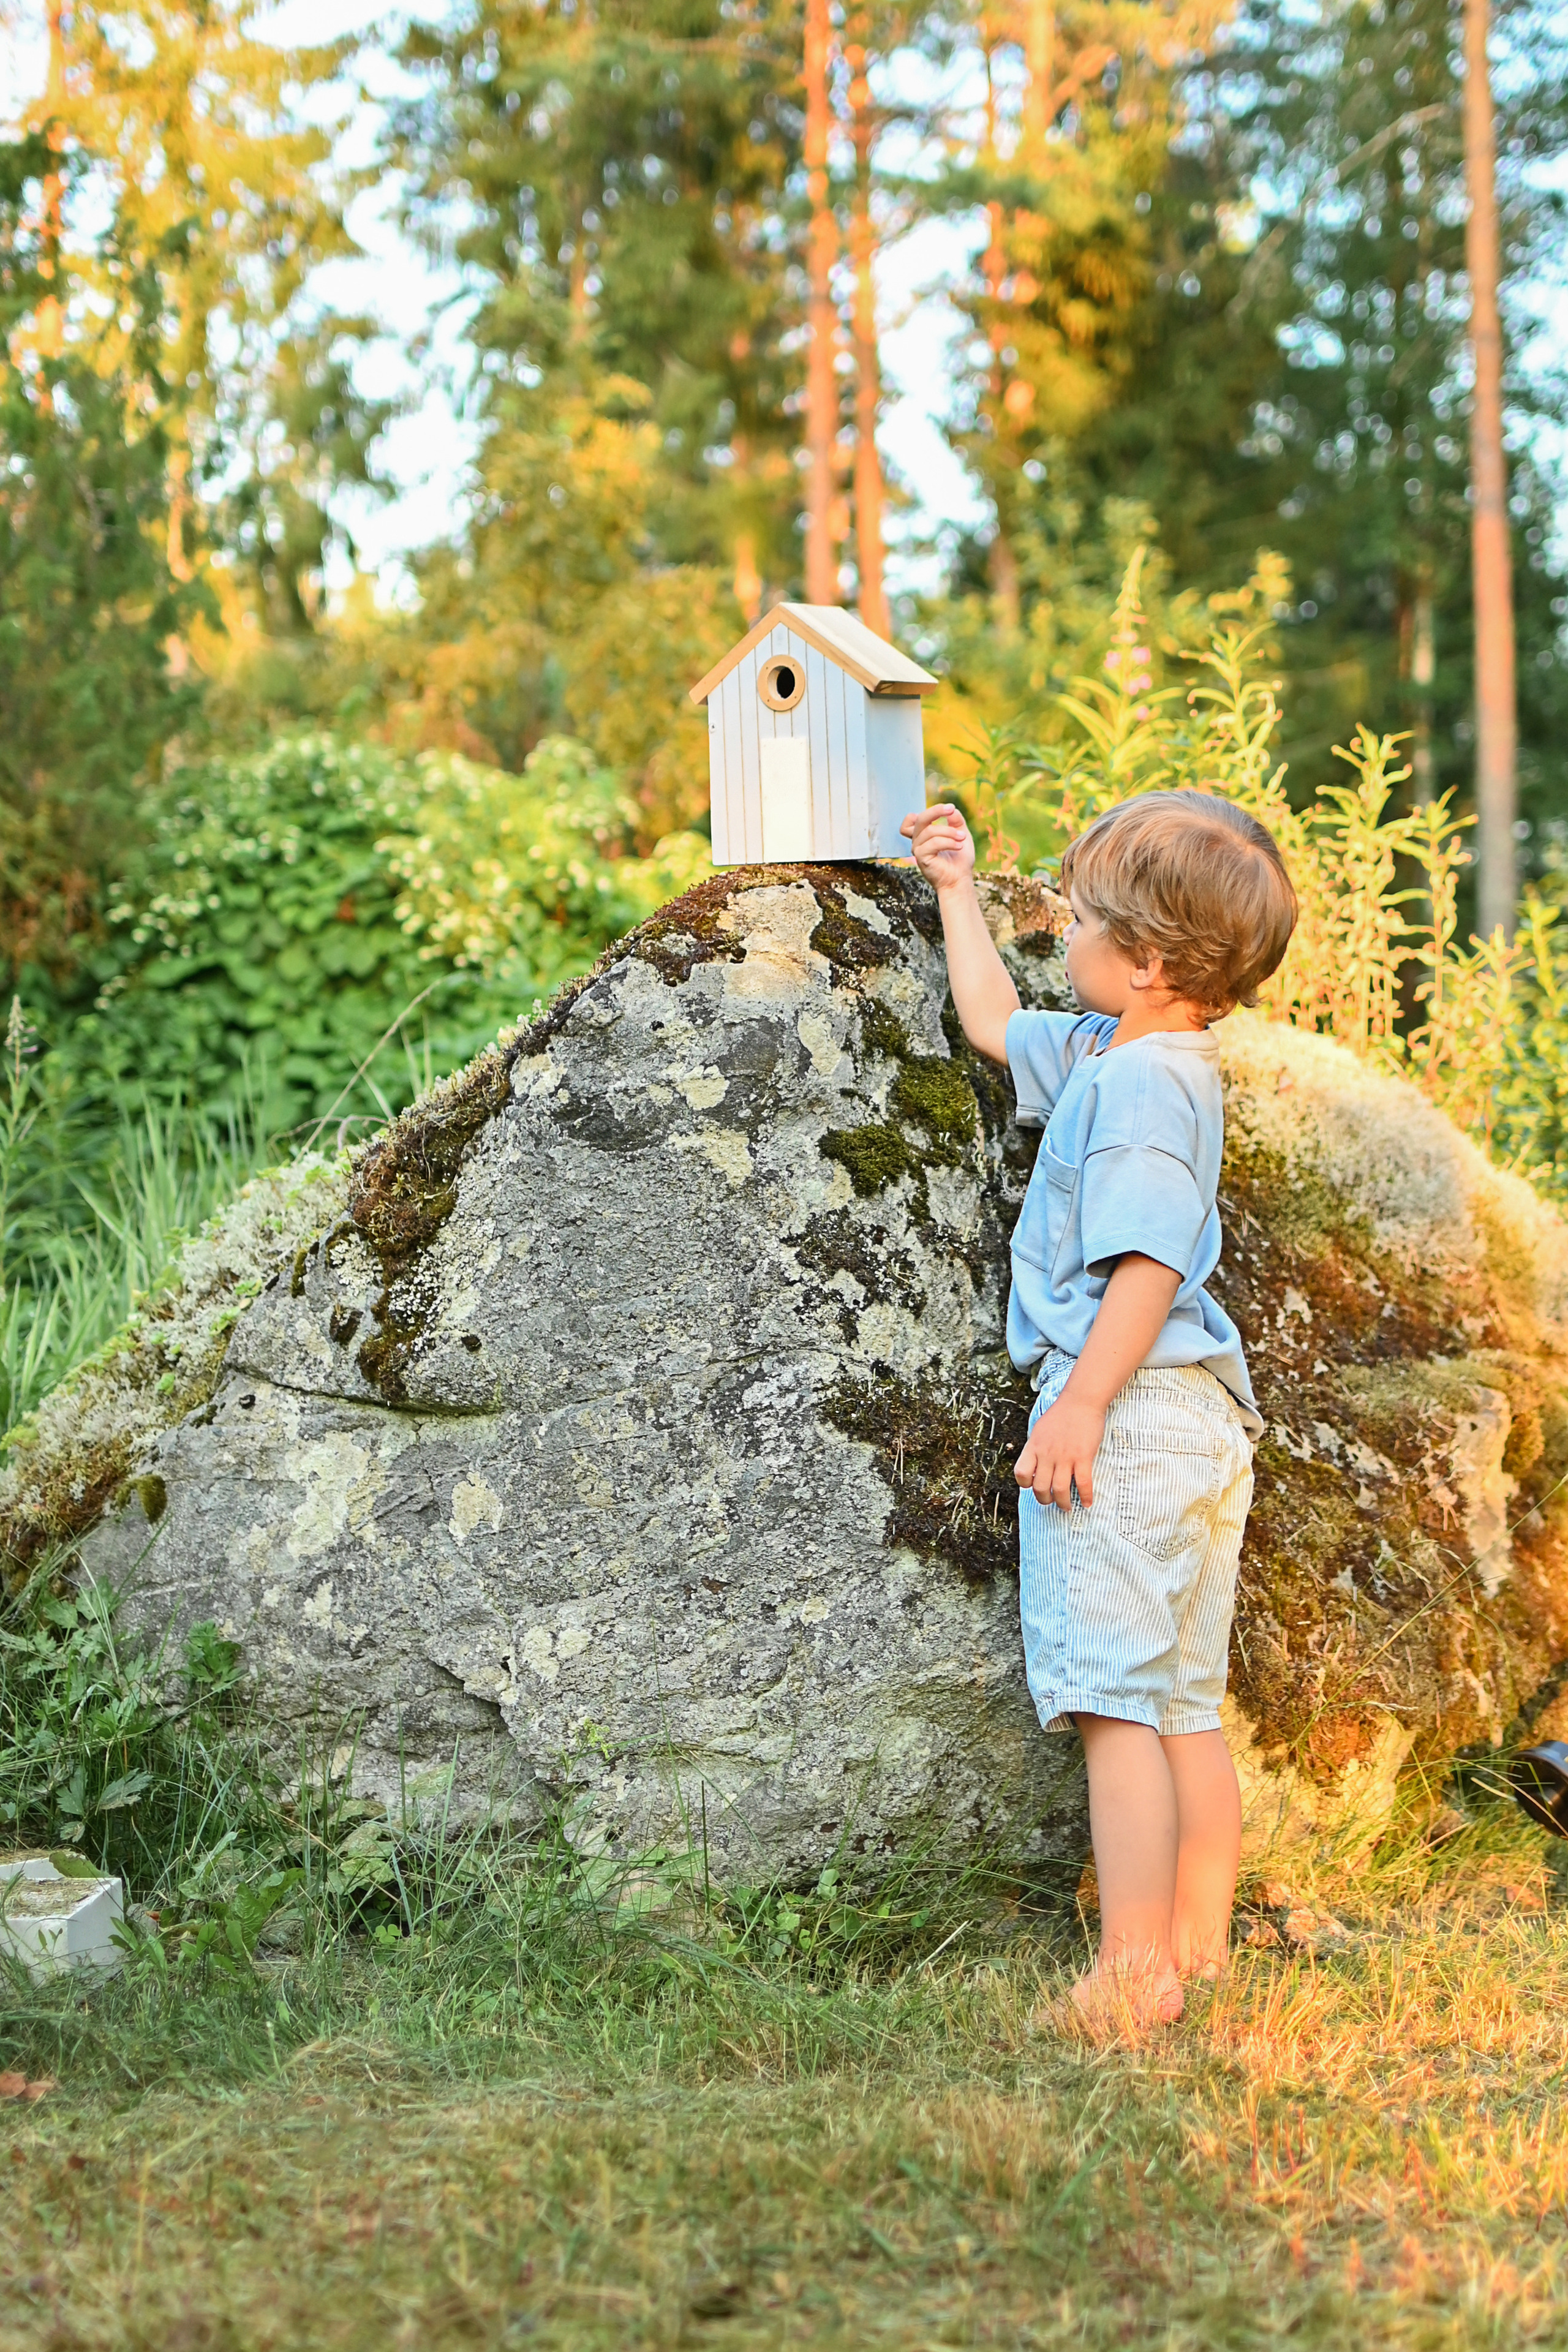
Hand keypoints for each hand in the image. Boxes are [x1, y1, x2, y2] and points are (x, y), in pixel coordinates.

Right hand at [900, 803, 974, 895]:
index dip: (929, 811)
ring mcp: (917, 849)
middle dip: (936, 811)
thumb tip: (952, 810)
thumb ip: (956, 820)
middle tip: (951, 810)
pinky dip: (948, 842)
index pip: (912, 819)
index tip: (949, 809)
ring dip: (949, 832)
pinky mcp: (920, 857)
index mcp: (924, 835)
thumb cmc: (959, 859)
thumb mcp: (961, 834)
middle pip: (920, 819)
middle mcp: (917, 841)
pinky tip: (959, 846)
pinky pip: (933, 843)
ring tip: (962, 838)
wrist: (960, 880)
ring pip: (930, 831)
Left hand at [1015, 1391, 1107, 1510]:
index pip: (1021, 1473)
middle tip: (1050, 1501)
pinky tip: (1087, 1503)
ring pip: (1059, 1490)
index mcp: (1034, 1447)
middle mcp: (1047, 1454)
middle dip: (1044, 1499)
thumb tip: (1035, 1463)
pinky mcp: (1083, 1457)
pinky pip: (1083, 1483)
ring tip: (1066, 1507)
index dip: (1025, 1484)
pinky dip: (1085, 1496)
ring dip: (1063, 1503)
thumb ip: (1037, 1447)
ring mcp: (1065, 1457)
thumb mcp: (1040, 1430)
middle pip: (1040, 1487)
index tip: (1032, 1486)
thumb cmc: (1061, 1414)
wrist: (1080, 1401)